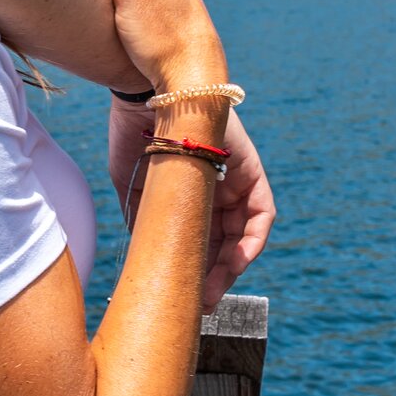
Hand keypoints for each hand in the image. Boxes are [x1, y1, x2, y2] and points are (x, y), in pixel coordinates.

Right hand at [110, 102, 275, 310]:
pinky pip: (263, 212)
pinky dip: (253, 240)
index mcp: (189, 193)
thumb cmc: (132, 135)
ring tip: (211, 292)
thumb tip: (147, 258)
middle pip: (223, 242)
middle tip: (199, 304)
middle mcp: (216, 188)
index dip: (194, 270)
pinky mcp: (251, 169)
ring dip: (232, 266)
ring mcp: (235, 178)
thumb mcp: (134, 188)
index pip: (200, 240)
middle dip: (212, 276)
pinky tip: (236, 262)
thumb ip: (144, 221)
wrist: (144, 92)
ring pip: (242, 233)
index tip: (184, 294)